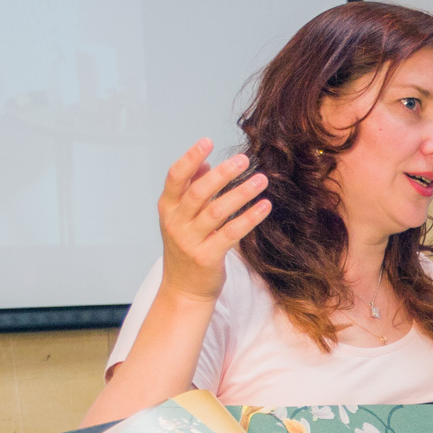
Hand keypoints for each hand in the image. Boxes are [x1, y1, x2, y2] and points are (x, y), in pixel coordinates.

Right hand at [158, 139, 270, 300]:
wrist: (184, 290)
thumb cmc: (186, 249)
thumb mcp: (182, 219)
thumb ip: (191, 191)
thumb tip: (205, 164)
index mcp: (168, 209)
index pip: (175, 177)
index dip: (190, 158)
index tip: (207, 141)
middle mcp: (175, 223)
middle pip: (198, 192)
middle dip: (223, 174)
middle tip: (244, 160)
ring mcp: (190, 242)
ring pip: (217, 211)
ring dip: (241, 193)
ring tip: (261, 180)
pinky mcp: (207, 257)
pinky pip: (231, 233)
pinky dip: (249, 218)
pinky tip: (264, 206)